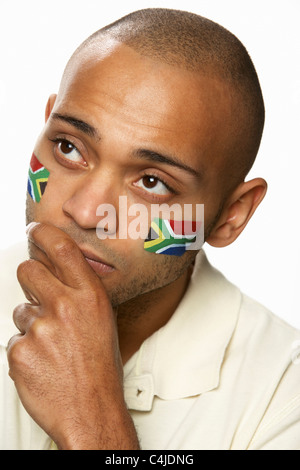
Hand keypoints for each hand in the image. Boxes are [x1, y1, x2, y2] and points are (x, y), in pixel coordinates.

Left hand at [7, 223, 138, 448]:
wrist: (91, 411)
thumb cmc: (100, 369)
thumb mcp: (103, 322)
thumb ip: (82, 295)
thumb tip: (61, 274)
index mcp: (90, 297)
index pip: (62, 248)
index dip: (44, 233)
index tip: (35, 230)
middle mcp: (65, 307)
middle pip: (28, 270)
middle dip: (29, 278)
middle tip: (37, 294)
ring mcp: (40, 329)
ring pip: (20, 310)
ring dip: (30, 324)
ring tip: (50, 345)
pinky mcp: (20, 351)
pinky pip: (14, 340)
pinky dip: (25, 350)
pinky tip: (43, 362)